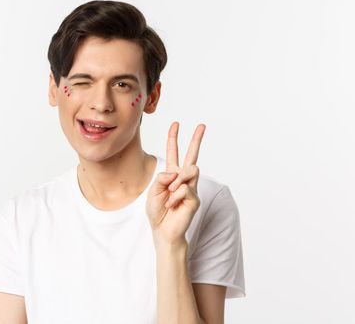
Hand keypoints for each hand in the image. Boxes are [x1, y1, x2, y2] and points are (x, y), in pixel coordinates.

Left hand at [146, 121, 205, 247]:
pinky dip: (174, 197)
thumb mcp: (152, 192)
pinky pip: (184, 189)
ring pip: (191, 169)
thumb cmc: (158, 212)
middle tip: (202, 125)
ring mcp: (191, 188)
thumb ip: (161, 179)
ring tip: (171, 192)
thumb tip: (176, 172)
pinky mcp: (195, 198)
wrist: (163, 231)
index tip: (176, 124)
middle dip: (196, 139)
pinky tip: (172, 205)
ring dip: (178, 179)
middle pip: (191, 155)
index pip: (174, 154)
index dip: (173, 138)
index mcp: (171, 175)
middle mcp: (183, 179)